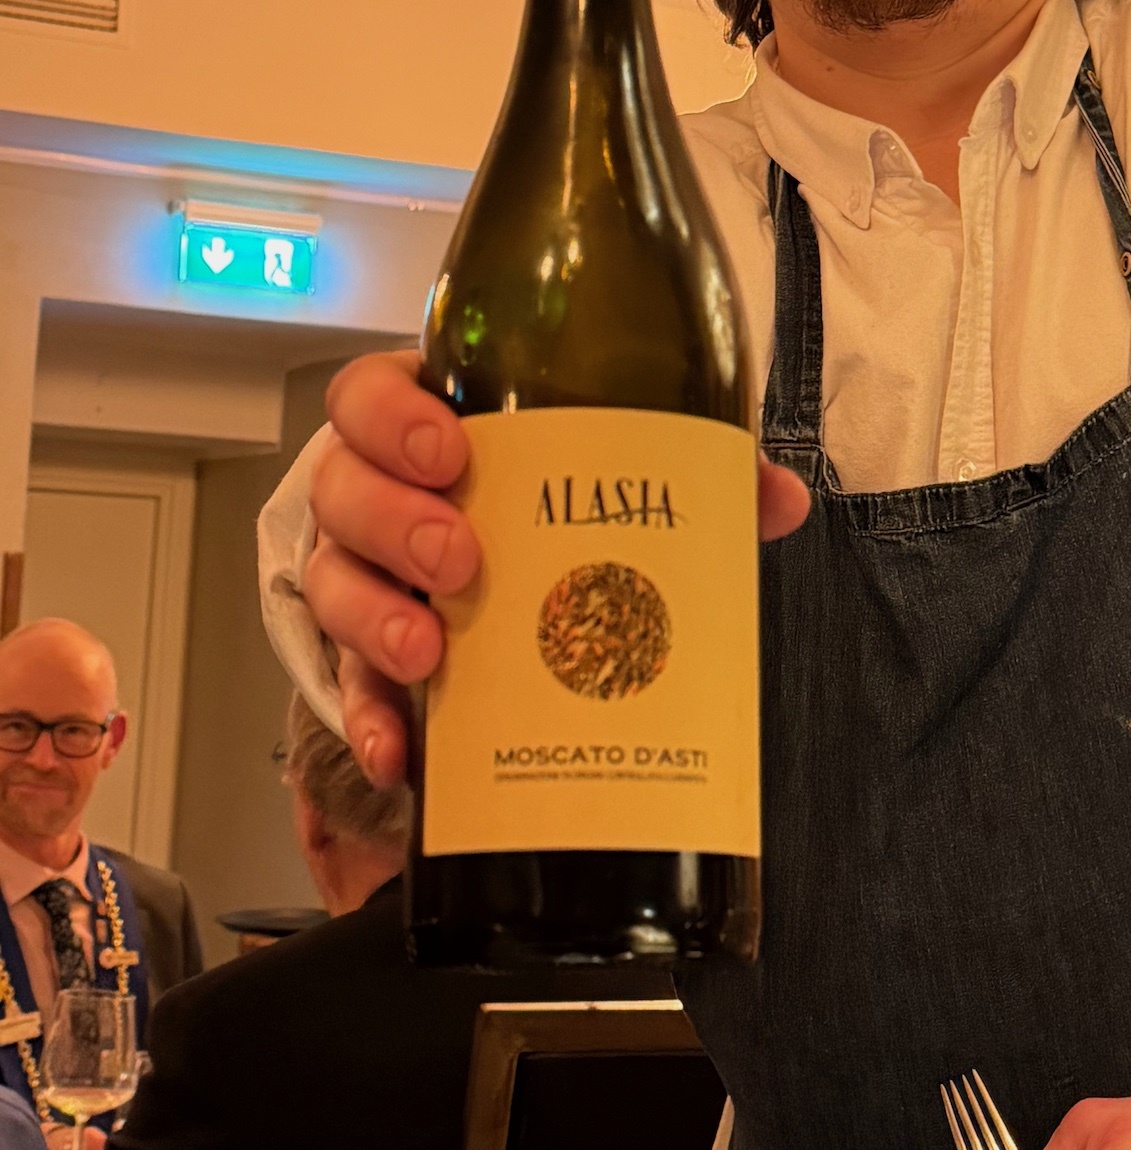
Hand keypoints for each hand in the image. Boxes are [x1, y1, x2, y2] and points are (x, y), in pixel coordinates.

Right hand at [304, 351, 810, 786]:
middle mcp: (378, 495)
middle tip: (461, 557)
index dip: (391, 418)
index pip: (370, 395)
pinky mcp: (365, 661)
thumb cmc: (550, 507)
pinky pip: (349, 689)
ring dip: (376, 618)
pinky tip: (402, 754)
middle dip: (394, 520)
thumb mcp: (614, 476)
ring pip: (335, 582)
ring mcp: (366, 578)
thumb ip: (693, 472)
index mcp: (428, 425)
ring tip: (431, 651)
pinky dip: (371, 722)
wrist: (518, 596)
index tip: (449, 450)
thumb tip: (776, 497)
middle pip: (342, 487)